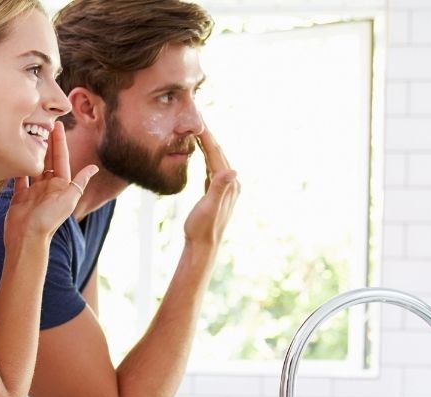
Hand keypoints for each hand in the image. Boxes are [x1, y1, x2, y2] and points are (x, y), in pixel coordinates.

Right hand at [5, 123, 98, 242]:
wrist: (27, 237)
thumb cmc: (48, 219)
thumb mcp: (68, 199)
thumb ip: (79, 182)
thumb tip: (94, 168)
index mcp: (61, 185)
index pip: (61, 158)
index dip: (59, 141)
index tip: (57, 124)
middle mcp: (48, 187)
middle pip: (48, 159)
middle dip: (47, 142)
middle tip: (43, 122)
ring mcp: (34, 191)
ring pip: (34, 166)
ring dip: (33, 151)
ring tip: (29, 133)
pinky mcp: (20, 196)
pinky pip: (19, 177)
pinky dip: (18, 166)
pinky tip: (16, 152)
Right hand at [183, 125, 239, 246]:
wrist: (203, 246)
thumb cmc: (203, 228)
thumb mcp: (209, 207)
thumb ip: (219, 188)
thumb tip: (232, 171)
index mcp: (228, 183)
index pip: (216, 154)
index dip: (207, 136)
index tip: (199, 120)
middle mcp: (230, 183)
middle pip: (218, 153)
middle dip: (208, 135)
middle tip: (198, 117)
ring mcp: (225, 188)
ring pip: (215, 160)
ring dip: (207, 145)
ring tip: (198, 131)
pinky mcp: (216, 192)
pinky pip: (211, 169)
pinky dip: (206, 157)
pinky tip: (201, 153)